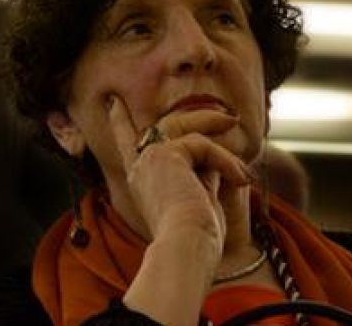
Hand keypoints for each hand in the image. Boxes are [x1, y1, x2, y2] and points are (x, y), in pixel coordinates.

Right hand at [108, 95, 252, 254]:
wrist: (186, 247)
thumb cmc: (195, 235)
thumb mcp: (196, 197)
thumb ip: (199, 173)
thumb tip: (212, 159)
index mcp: (142, 180)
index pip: (127, 144)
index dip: (120, 123)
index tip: (112, 103)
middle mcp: (140, 167)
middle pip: (158, 127)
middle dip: (191, 117)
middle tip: (225, 117)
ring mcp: (150, 159)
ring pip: (181, 127)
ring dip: (210, 123)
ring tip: (234, 124)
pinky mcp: (166, 155)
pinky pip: (201, 145)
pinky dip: (224, 160)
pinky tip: (240, 178)